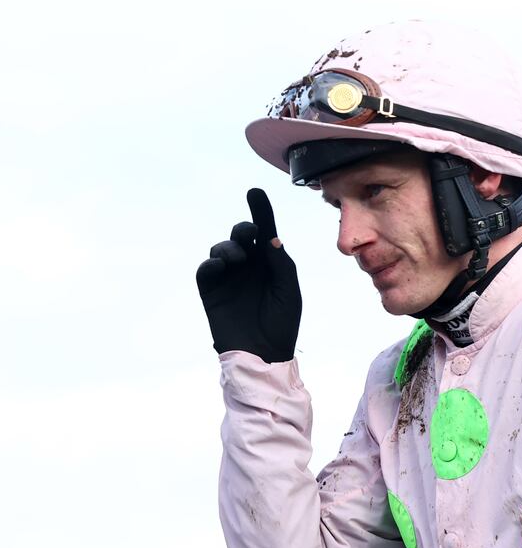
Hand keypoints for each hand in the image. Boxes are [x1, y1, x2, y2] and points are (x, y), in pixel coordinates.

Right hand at [196, 188, 301, 362]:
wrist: (264, 354)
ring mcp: (229, 278)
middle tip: (248, 234)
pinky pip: (206, 271)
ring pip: (221, 250)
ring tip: (237, 258)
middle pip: (241, 236)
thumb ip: (279, 263)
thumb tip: (268, 237)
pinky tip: (221, 266)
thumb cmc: (281, 323)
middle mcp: (248, 267)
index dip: (260, 211)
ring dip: (228, 248)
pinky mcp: (211, 292)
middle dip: (243, 229)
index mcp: (270, 264)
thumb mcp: (288, 290)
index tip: (255, 192)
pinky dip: (211, 264)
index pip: (264, 233)